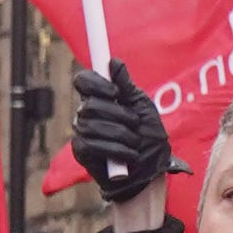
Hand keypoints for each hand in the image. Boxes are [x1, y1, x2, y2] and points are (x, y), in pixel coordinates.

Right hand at [73, 63, 174, 210]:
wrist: (150, 171)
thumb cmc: (149, 138)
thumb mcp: (143, 108)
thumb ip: (127, 87)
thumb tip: (113, 62)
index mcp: (101, 98)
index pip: (84, 81)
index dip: (96, 83)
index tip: (115, 92)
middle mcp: (87, 112)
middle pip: (90, 104)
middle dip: (119, 115)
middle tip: (135, 124)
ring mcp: (82, 132)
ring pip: (91, 125)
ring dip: (120, 134)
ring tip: (135, 142)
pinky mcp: (82, 151)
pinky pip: (91, 144)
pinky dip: (115, 150)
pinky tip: (128, 155)